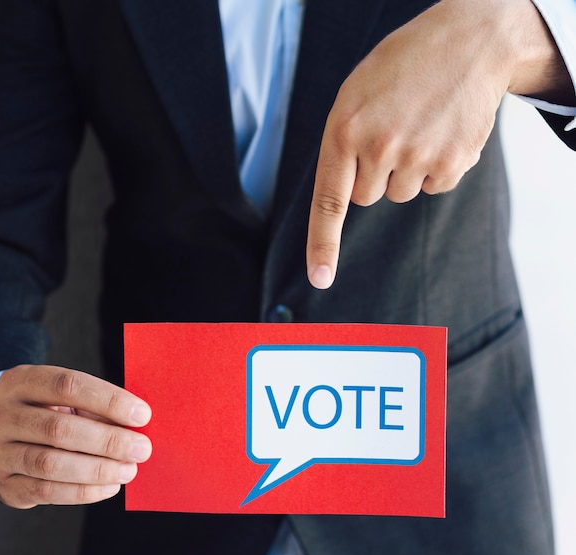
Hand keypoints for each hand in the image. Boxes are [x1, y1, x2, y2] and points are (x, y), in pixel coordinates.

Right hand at [0, 364, 152, 508]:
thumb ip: (93, 406)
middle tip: (141, 449)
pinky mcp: (3, 485)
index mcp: (20, 381)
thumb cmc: (43, 409)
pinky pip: (46, 492)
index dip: (109, 400)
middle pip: (60, 428)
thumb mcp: (60, 396)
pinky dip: (83, 491)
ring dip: (98, 469)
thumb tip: (136, 423)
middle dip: (108, 440)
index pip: (68, 385)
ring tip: (129, 470)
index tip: (142, 415)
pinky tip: (109, 486)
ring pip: (51, 464)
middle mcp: (1, 415)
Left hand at [306, 0, 572, 288]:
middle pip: (366, 197)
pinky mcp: (452, 162)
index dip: (322, 244)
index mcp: (344, 130)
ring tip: (418, 125)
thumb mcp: (355, 96)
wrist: (467, 43)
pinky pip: (433, 187)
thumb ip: (343, 145)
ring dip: (407, 169)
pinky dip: (436, 167)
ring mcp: (418, 156)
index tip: (320, 278)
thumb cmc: (402, 69)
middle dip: (373, 174)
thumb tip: (349, 199)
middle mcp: (379, 147)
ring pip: (400, 193)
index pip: (329, 202)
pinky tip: (440, 132)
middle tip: (392, 130)